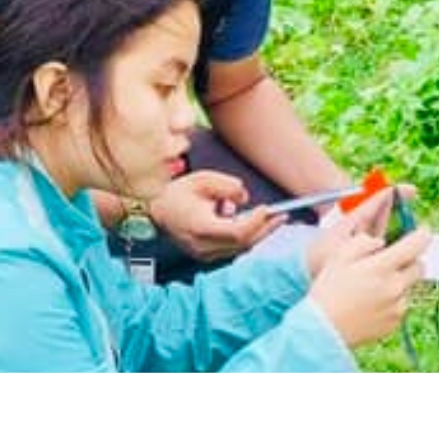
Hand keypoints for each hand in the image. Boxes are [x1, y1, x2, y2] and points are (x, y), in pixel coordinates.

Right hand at [146, 166, 263, 259]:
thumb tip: (245, 198)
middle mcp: (203, 246)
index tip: (267, 209)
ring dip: (258, 233)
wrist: (155, 211)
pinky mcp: (207, 257)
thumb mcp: (202, 180)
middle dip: (266, 229)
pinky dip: (246, 237)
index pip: (236, 232)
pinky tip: (253, 223)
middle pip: (244, 243)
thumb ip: (227, 186)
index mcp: (200, 227)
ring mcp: (205, 255)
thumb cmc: (178, 193)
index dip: (256, 223)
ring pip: (241, 248)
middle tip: (283, 216)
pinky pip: (234, 249)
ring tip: (272, 218)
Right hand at [305, 202, 432, 352]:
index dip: (422, 235)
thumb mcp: (340, 256)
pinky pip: (401, 305)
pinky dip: (392, 300)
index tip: (423, 231)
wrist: (325, 328)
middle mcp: (395, 287)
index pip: (415, 246)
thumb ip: (364, 242)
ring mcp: (398, 306)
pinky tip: (372, 302)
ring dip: (398, 281)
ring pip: (409, 286)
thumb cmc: (330, 289)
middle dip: (410, 260)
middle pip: (419, 267)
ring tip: (373, 286)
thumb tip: (382, 243)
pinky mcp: (396, 322)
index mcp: (382, 267)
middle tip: (393, 260)